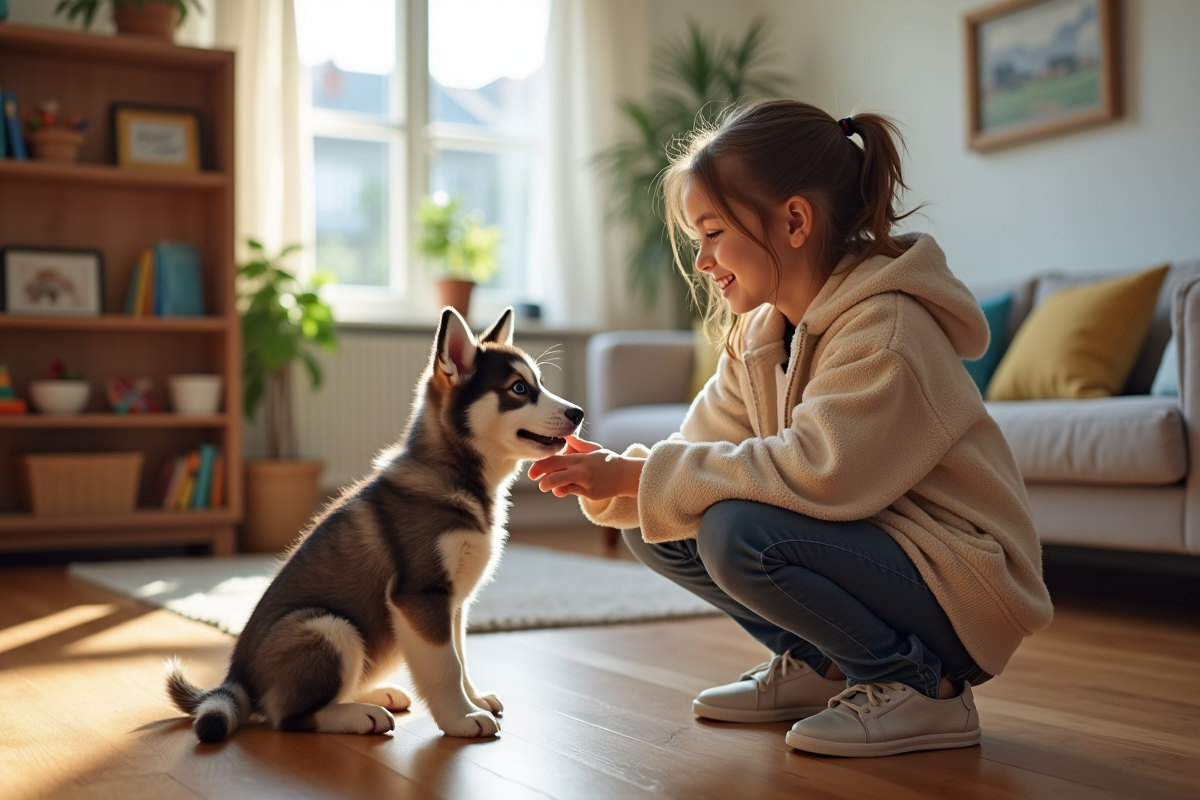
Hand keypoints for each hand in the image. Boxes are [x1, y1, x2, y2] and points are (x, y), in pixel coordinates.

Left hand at [527, 435, 643, 500]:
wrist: (626, 475)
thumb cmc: (608, 461)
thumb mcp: (593, 449)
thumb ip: (578, 444)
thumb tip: (566, 434)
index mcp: (581, 458)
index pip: (556, 459)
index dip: (542, 464)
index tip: (532, 469)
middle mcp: (582, 470)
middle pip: (556, 473)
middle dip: (542, 476)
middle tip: (532, 477)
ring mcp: (586, 483)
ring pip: (563, 485)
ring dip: (551, 486)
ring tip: (544, 486)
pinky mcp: (591, 493)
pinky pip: (573, 492)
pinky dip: (564, 491)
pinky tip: (560, 491)